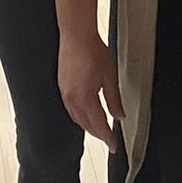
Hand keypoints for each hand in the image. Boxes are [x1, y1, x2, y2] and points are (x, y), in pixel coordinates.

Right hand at [59, 32, 122, 151]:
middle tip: (109, 140)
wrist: (76, 36)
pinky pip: (71, 110)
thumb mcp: (110, 76)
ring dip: (89, 126)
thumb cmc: (93, 51)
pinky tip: (87, 114)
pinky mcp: (62, 88)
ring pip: (77, 119)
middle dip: (98, 134)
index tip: (114, 146)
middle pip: (86, 125)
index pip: (98, 125)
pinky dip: (80, 117)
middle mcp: (72, 100)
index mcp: (85, 99)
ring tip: (100, 129)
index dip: (107, 138)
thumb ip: (114, 99)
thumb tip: (119, 115)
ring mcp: (65, 94)